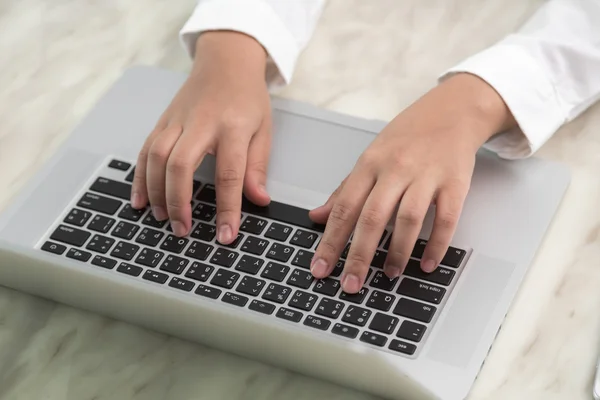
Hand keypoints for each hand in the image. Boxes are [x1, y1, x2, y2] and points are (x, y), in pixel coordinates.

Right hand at [130, 32, 271, 242]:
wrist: (226, 61)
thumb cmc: (246, 97)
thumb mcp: (263, 130)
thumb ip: (257, 167)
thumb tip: (259, 200)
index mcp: (233, 127)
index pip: (229, 174)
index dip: (227, 208)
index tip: (225, 235)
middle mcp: (201, 123)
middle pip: (181, 164)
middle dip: (178, 202)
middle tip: (183, 229)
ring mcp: (177, 120)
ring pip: (157, 157)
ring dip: (155, 191)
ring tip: (161, 218)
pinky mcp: (163, 121)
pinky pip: (146, 150)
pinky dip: (140, 177)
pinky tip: (140, 199)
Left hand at [309, 73, 515, 292]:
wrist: (452, 111)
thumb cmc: (408, 137)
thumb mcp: (370, 157)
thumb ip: (345, 189)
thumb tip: (317, 216)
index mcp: (370, 164)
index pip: (344, 207)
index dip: (330, 241)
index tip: (320, 267)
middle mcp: (395, 169)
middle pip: (372, 217)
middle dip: (358, 255)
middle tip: (350, 284)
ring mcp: (426, 175)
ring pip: (408, 220)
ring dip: (396, 253)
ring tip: (387, 276)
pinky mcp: (454, 182)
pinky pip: (446, 219)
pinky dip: (436, 245)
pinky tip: (426, 264)